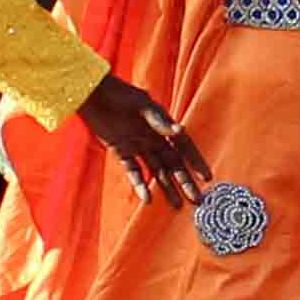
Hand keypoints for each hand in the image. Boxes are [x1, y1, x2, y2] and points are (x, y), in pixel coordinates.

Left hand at [73, 75, 210, 206]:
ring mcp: (137, 146)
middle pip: (173, 164)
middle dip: (185, 181)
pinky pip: (134, 171)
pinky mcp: (121, 151)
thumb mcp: (141, 104)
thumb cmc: (119, 93)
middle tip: (197, 200)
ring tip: (178, 206)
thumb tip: (181, 131)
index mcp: (162, 125)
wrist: (93, 93)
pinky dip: (140, 184)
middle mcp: (153, 138)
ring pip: (157, 171)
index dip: (195, 161)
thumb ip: (159, 120)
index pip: (183, 147)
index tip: (207, 177)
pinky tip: (147, 199)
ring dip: (167, 187)